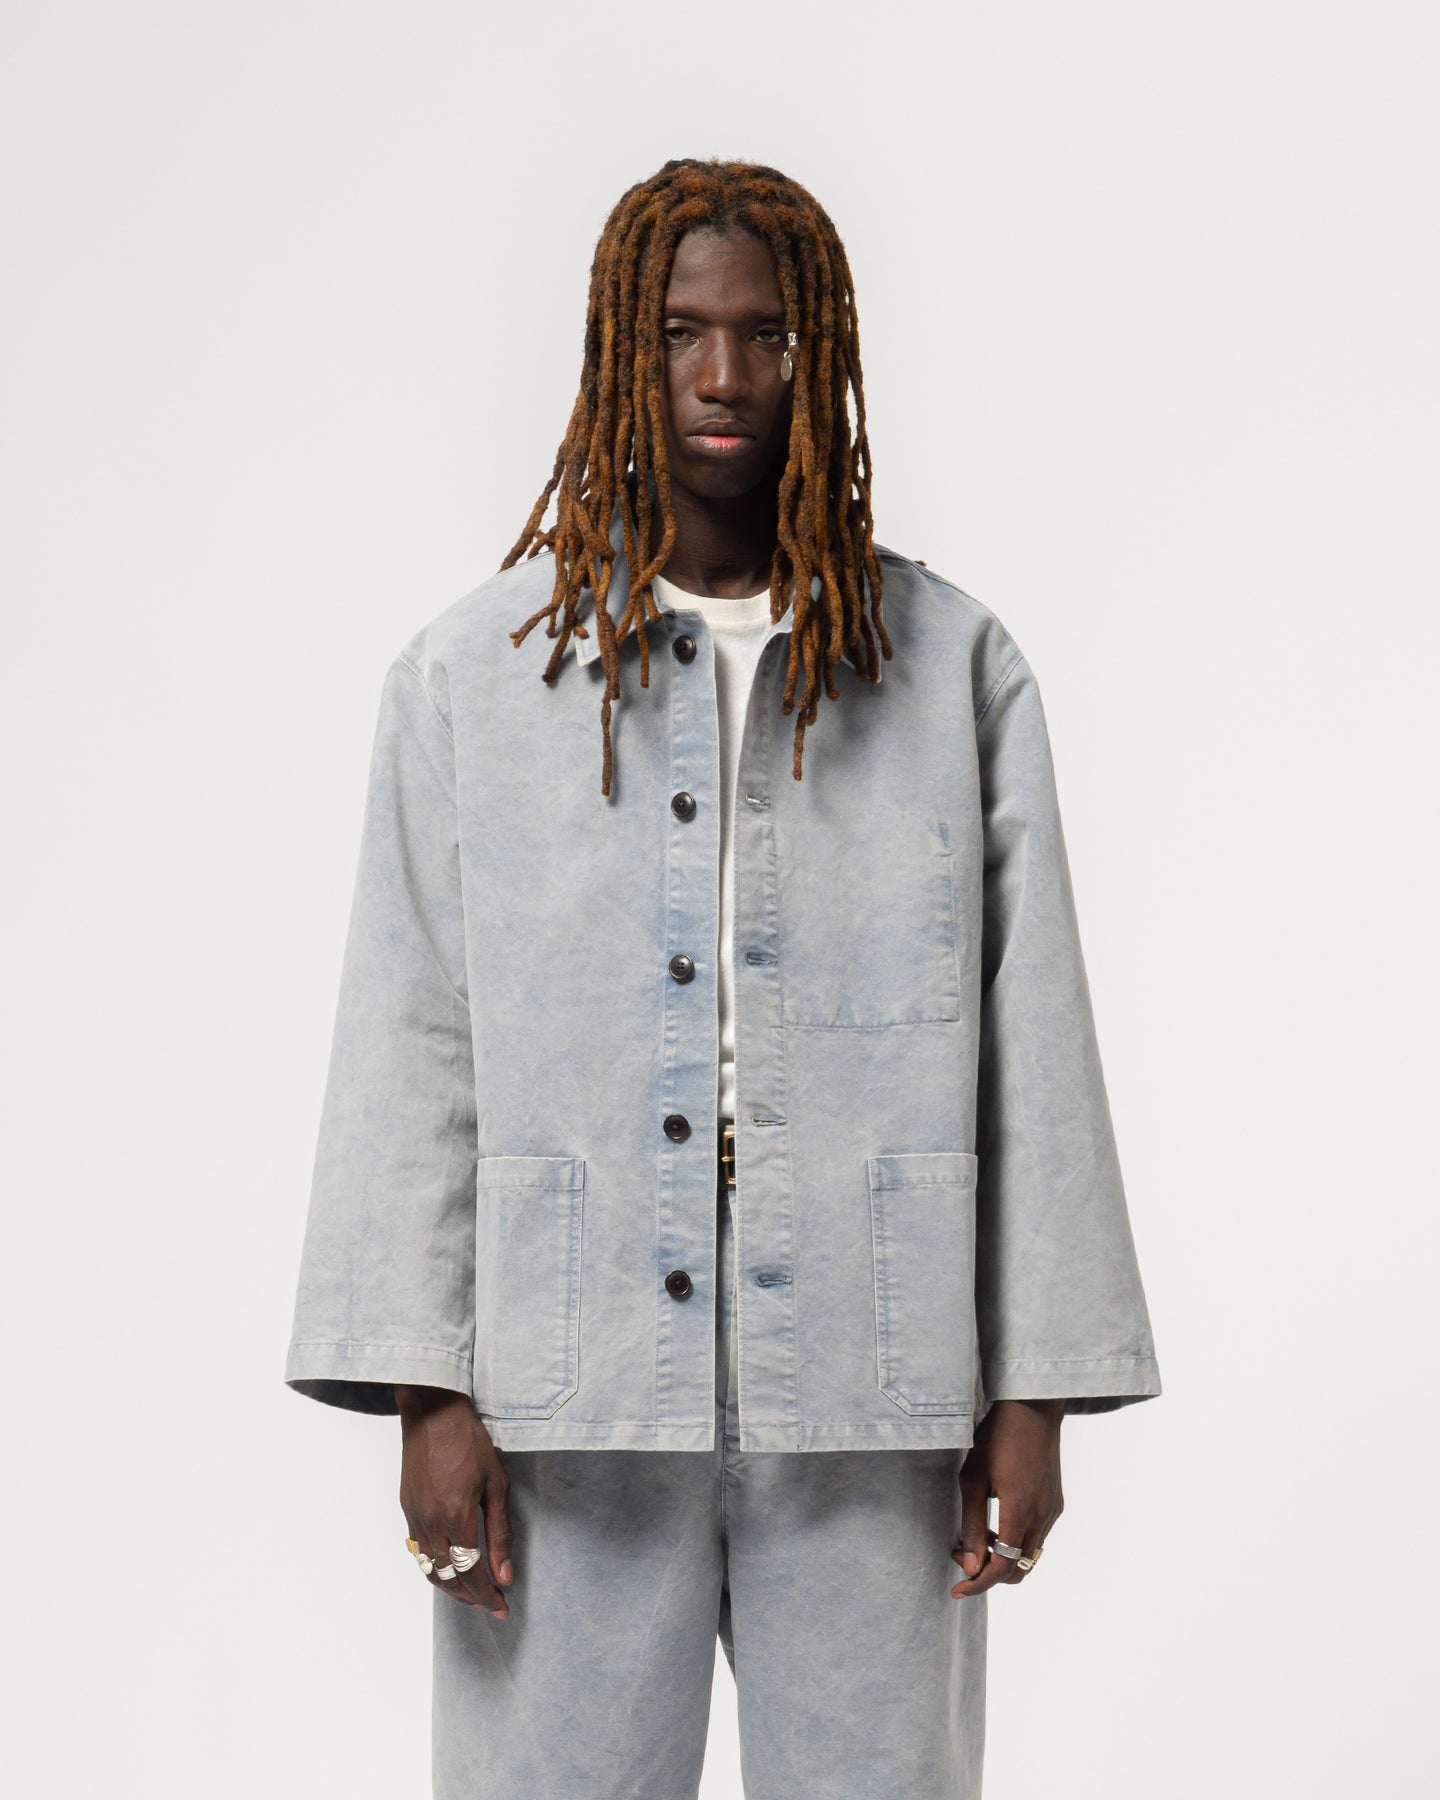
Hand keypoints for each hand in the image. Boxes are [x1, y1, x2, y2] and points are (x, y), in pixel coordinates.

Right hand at [395, 1385, 513, 1617]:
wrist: (432, 1412)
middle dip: (471, 1598)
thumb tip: (505, 1574)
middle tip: (492, 1604)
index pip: (471, 1574)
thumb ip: (500, 1532)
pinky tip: (448, 1569)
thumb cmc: (469, 1442)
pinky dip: (434, 1569)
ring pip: (430, 1570)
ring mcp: (415, 1518)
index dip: (487, 1596)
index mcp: (457, 1518)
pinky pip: (418, 1552)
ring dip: (451, 1587)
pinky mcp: (406, 1509)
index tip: (501, 1607)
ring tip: (472, 1594)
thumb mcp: (497, 1484)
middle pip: (449, 1578)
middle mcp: (431, 1524)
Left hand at [950, 1398, 1063, 1597]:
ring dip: (1002, 1558)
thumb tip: (971, 1564)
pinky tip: (997, 1524)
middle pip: (1017, 1570)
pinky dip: (1016, 1543)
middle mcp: (1042, 1517)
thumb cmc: (997, 1437)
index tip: (956, 1590)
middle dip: (987, 1572)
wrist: (1033, 1408)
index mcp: (1020, 1511)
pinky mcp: (1056, 1503)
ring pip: (1029, 1556)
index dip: (977, 1584)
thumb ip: (972, 1525)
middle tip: (961, 1554)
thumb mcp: (973, 1478)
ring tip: (976, 1538)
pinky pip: (1037, 1537)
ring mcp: (1053, 1511)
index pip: (1001, 1568)